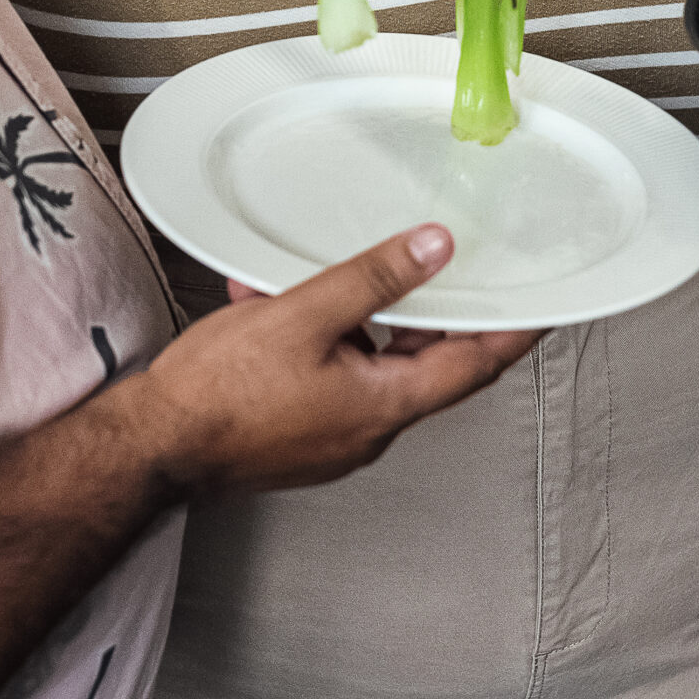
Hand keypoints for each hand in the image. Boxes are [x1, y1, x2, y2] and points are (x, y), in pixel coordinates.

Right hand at [146, 227, 536, 495]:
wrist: (151, 448)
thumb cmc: (219, 392)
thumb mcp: (304, 316)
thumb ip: (375, 280)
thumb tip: (436, 250)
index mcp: (384, 406)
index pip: (475, 365)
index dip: (515, 332)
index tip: (547, 308)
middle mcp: (368, 432)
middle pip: (426, 365)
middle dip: (434, 313)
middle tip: (450, 269)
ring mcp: (333, 439)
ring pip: (373, 366)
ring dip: (362, 319)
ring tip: (330, 275)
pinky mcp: (300, 436)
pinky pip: (332, 377)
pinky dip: (323, 338)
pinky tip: (276, 303)